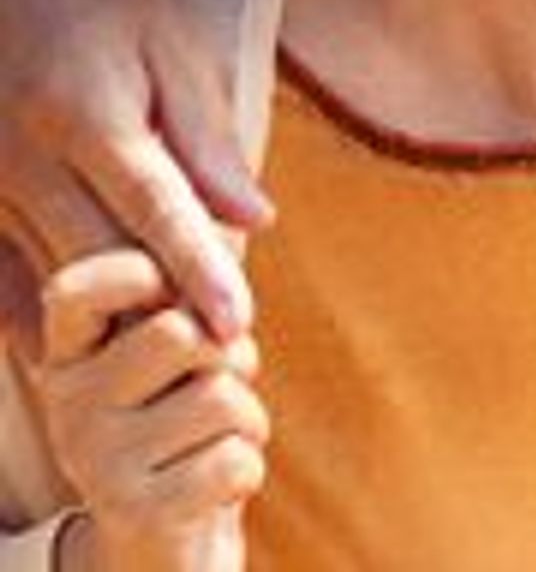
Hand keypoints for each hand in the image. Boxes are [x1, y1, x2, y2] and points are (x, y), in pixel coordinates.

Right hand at [0, 0, 268, 342]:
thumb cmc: (111, 8)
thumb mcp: (172, 52)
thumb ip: (208, 141)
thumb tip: (258, 219)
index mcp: (87, 113)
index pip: (154, 209)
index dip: (198, 271)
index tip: (238, 324)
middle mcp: (23, 157)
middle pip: (99, 258)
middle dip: (159, 312)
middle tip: (220, 354)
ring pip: (48, 280)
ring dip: (109, 322)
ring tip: (171, 355)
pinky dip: (40, 320)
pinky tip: (86, 343)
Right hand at [35, 251, 266, 571]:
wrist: (165, 541)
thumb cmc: (189, 419)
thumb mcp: (185, 349)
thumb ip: (198, 286)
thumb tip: (247, 215)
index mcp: (75, 349)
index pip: (79, 288)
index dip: (135, 272)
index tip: (169, 278)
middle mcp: (68, 399)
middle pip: (182, 331)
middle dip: (235, 356)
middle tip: (222, 386)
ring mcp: (93, 457)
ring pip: (220, 396)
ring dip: (249, 420)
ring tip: (216, 441)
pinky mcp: (130, 509)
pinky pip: (231, 461)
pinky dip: (247, 470)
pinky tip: (212, 486)